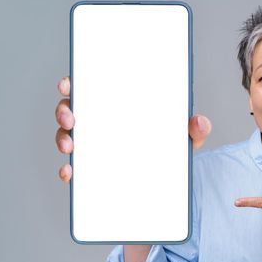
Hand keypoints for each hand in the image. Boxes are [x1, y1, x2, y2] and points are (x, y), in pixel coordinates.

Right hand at [55, 76, 211, 182]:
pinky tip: (70, 173)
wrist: (170, 178)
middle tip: (70, 119)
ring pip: (67, 136)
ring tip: (70, 147)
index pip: (91, 87)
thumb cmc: (173, 146)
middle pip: (72, 109)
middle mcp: (101, 122)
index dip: (74, 83)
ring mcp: (94, 145)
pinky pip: (74, 167)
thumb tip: (199, 122)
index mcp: (119, 105)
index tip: (68, 84)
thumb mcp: (186, 136)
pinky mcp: (92, 168)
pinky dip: (69, 170)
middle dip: (64, 111)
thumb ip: (196, 129)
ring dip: (62, 139)